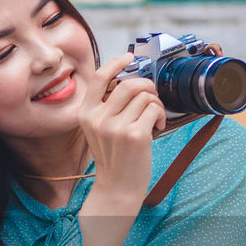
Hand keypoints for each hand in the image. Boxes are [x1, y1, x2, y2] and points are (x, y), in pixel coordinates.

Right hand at [73, 54, 167, 204]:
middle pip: (129, 84)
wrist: (117, 188)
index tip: (129, 57)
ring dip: (155, 104)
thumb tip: (131, 80)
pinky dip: (160, 115)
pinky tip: (157, 128)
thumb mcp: (100, 129)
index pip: (98, 77)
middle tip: (152, 98)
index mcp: (85, 114)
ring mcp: (116, 127)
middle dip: (147, 86)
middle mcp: (98, 118)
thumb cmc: (113, 157)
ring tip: (154, 119)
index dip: (115, 62)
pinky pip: (154, 109)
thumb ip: (107, 107)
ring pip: (145, 96)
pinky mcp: (135, 135)